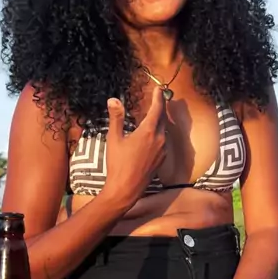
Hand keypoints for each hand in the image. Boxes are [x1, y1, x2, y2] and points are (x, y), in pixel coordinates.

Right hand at [104, 87, 166, 209]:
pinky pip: (163, 141)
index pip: (157, 109)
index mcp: (148, 132)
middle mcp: (160, 139)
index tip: (158, 89)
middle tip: (157, 97)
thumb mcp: (114, 139)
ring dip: (160, 120)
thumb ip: (116, 118)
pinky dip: (159, 133)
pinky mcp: (162, 159)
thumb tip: (113, 100)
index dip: (158, 97)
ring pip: (164, 130)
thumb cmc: (117, 164)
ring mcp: (163, 150)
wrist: (126, 190)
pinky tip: (152, 135)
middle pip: (162, 118)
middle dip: (160, 107)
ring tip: (154, 114)